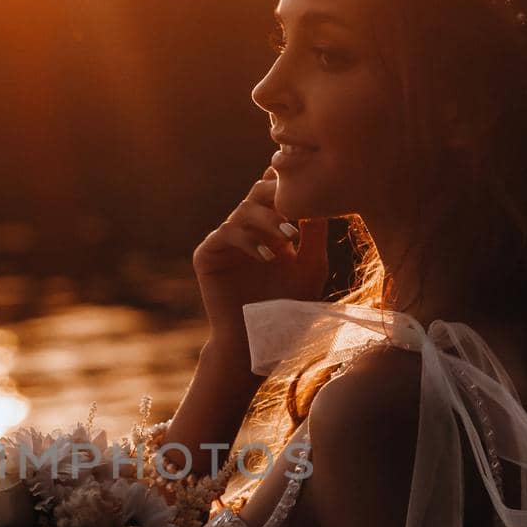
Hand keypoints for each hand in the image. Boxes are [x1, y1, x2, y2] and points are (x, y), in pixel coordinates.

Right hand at [193, 165, 328, 343]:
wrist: (257, 344)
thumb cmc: (287, 311)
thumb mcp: (310, 268)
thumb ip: (315, 233)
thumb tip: (320, 195)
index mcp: (269, 229)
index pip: (276, 192)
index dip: (289, 182)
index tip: (312, 185)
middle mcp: (246, 230)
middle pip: (258, 191)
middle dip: (279, 194)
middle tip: (299, 205)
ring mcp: (224, 241)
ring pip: (243, 210)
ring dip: (268, 219)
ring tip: (290, 236)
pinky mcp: (207, 256)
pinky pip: (225, 234)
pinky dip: (247, 240)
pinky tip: (267, 257)